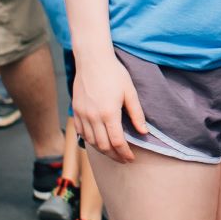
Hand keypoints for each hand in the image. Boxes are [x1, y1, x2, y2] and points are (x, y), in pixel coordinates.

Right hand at [71, 50, 148, 164]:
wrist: (92, 60)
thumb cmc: (114, 73)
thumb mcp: (130, 92)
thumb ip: (137, 114)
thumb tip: (144, 132)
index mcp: (109, 113)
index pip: (117, 142)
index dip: (125, 153)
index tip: (131, 158)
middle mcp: (93, 117)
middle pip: (103, 146)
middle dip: (115, 156)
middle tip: (123, 159)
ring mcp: (82, 114)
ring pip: (91, 142)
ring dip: (102, 150)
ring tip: (112, 152)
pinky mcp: (75, 111)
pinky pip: (80, 132)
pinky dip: (89, 141)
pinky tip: (97, 142)